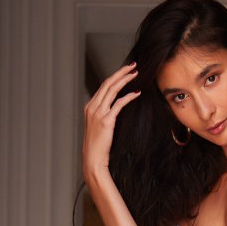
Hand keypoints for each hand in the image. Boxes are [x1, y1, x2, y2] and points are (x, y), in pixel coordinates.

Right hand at [82, 62, 139, 182]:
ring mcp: (98, 113)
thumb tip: (114, 110)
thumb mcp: (98, 128)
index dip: (115, 77)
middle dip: (121, 72)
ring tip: (136, 74)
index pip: (103, 86)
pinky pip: (118, 104)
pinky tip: (137, 94)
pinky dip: (128, 97)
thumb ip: (104, 116)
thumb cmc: (97, 146)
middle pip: (107, 83)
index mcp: (89, 107)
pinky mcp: (106, 121)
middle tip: (133, 66)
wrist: (93, 159)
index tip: (125, 71)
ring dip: (125, 80)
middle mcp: (92, 107)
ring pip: (112, 89)